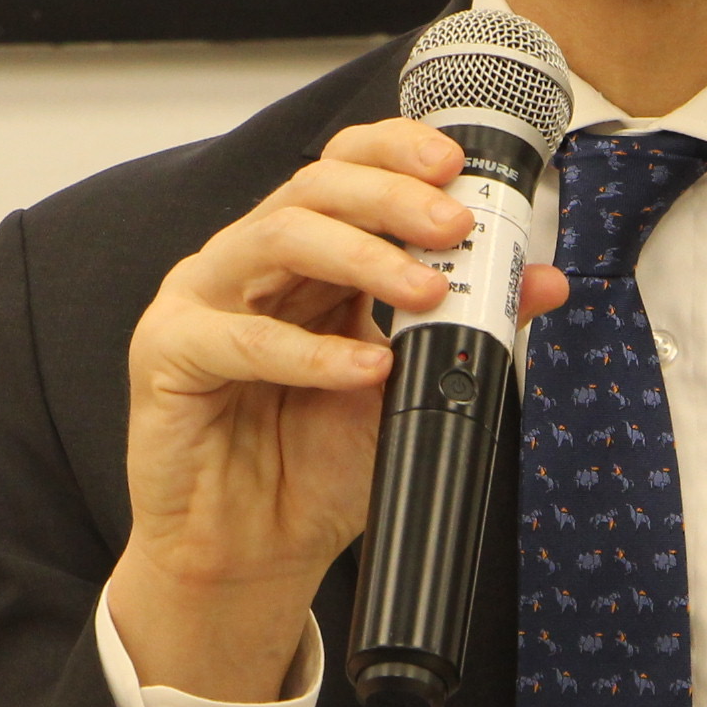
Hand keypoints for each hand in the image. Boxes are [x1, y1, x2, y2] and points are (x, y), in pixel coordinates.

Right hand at [105, 119, 565, 701]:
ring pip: (277, 238)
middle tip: (454, 225)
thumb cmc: (314, 469)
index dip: (396, 152)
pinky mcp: (167, 355)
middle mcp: (253, 265)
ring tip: (425, 291)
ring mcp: (204, 301)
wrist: (253, 554)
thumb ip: (467, 331)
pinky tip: (361, 368)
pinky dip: (308, 352)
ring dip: (361, 257)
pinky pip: (238, 338)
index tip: (457, 166)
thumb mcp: (411, 393)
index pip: (345, 169)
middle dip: (392, 197)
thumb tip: (540, 284)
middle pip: (315, 187)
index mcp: (308, 260)